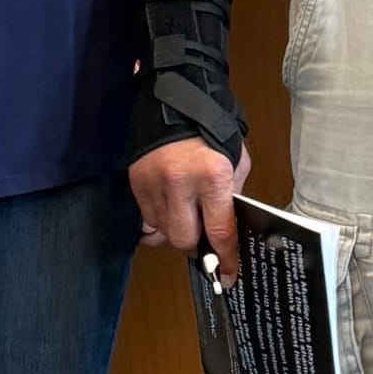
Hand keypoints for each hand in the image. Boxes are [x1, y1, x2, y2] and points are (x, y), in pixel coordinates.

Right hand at [130, 136, 253, 278]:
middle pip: (184, 240)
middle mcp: (180, 183)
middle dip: (196, 246)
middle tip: (204, 238)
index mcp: (213, 177)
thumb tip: (227, 229)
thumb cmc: (211, 130)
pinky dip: (160, 218)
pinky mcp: (136, 181)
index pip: (219, 233)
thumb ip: (231, 196)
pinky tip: (170, 206)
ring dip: (177, 231)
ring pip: (163, 232)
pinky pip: (147, 217)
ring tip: (187, 216)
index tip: (228, 274)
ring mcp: (154, 183)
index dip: (226, 259)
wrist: (174, 99)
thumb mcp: (236, 162)